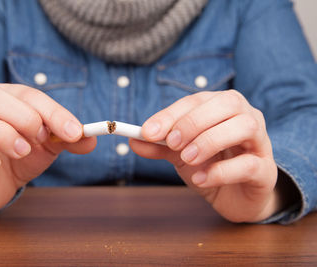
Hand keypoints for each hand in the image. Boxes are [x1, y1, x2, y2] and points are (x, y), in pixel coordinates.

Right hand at [0, 83, 95, 211]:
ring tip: (23, 151)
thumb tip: (91, 139)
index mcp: (7, 99)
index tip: (73, 132)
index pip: (28, 95)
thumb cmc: (22, 155)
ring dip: (1, 134)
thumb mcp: (50, 146)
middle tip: (41, 140)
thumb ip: (70, 140)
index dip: (53, 112)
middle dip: (24, 117)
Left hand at [130, 90, 278, 222]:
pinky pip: (249, 164)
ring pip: (244, 127)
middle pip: (227, 103)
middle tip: (172, 143)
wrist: (235, 196)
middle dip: (194, 122)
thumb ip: (160, 146)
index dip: (172, 114)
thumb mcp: (180, 154)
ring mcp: (260, 143)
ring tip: (188, 159)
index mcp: (222, 108)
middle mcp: (246, 117)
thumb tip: (133, 141)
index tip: (148, 131)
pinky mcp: (266, 171)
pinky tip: (202, 179)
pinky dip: (221, 171)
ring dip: (210, 140)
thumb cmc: (210, 166)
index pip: (197, 100)